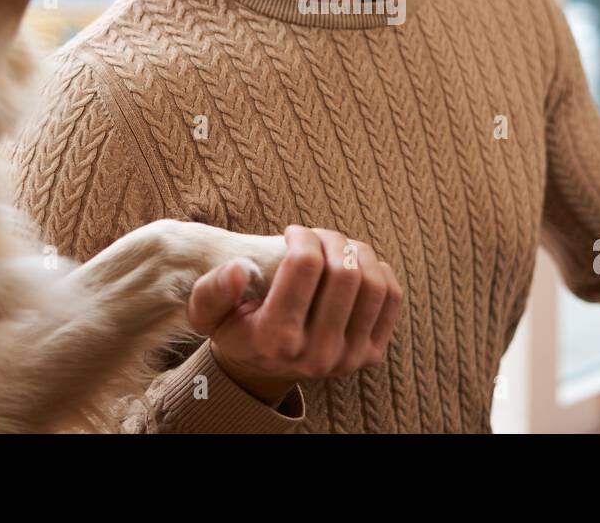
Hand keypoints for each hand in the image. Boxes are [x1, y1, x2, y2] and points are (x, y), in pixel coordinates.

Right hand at [186, 226, 403, 405]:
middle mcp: (317, 354)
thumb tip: (238, 269)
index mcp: (276, 339)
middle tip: (316, 236)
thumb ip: (213, 291)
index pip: (306, 264)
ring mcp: (349, 357)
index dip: (302, 235)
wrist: (264, 367)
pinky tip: (356, 266)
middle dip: (331, 239)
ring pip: (374, 283)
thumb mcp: (207, 314)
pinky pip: (391, 298)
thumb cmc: (237, 327)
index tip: (292, 233)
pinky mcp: (371, 354)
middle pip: (345, 272)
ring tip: (337, 248)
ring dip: (357, 251)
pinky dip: (379, 271)